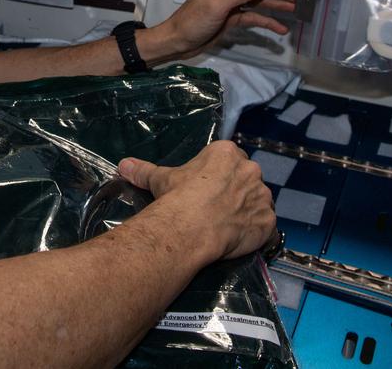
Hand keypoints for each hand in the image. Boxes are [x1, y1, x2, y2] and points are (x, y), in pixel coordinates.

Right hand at [118, 141, 275, 261]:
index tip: (210, 189)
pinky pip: (267, 226)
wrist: (190, 228)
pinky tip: (241, 239)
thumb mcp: (160, 180)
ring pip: (259, 201)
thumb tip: (123, 165)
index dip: (220, 175)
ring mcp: (262, 196)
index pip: (230, 159)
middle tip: (218, 208)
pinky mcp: (268, 220)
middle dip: (237, 191)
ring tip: (229, 225)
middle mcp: (250, 169)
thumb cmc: (177, 197)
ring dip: (249, 211)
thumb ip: (145, 170)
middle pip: (248, 179)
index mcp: (226, 153)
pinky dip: (257, 232)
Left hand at [145, 0, 297, 60]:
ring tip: (296, 8)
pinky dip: (266, 21)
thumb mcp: (218, 6)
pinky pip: (254, 17)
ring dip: (276, 4)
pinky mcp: (232, 18)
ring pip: (259, 0)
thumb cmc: (193, 22)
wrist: (178, 43)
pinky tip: (280, 28)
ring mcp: (232, 4)